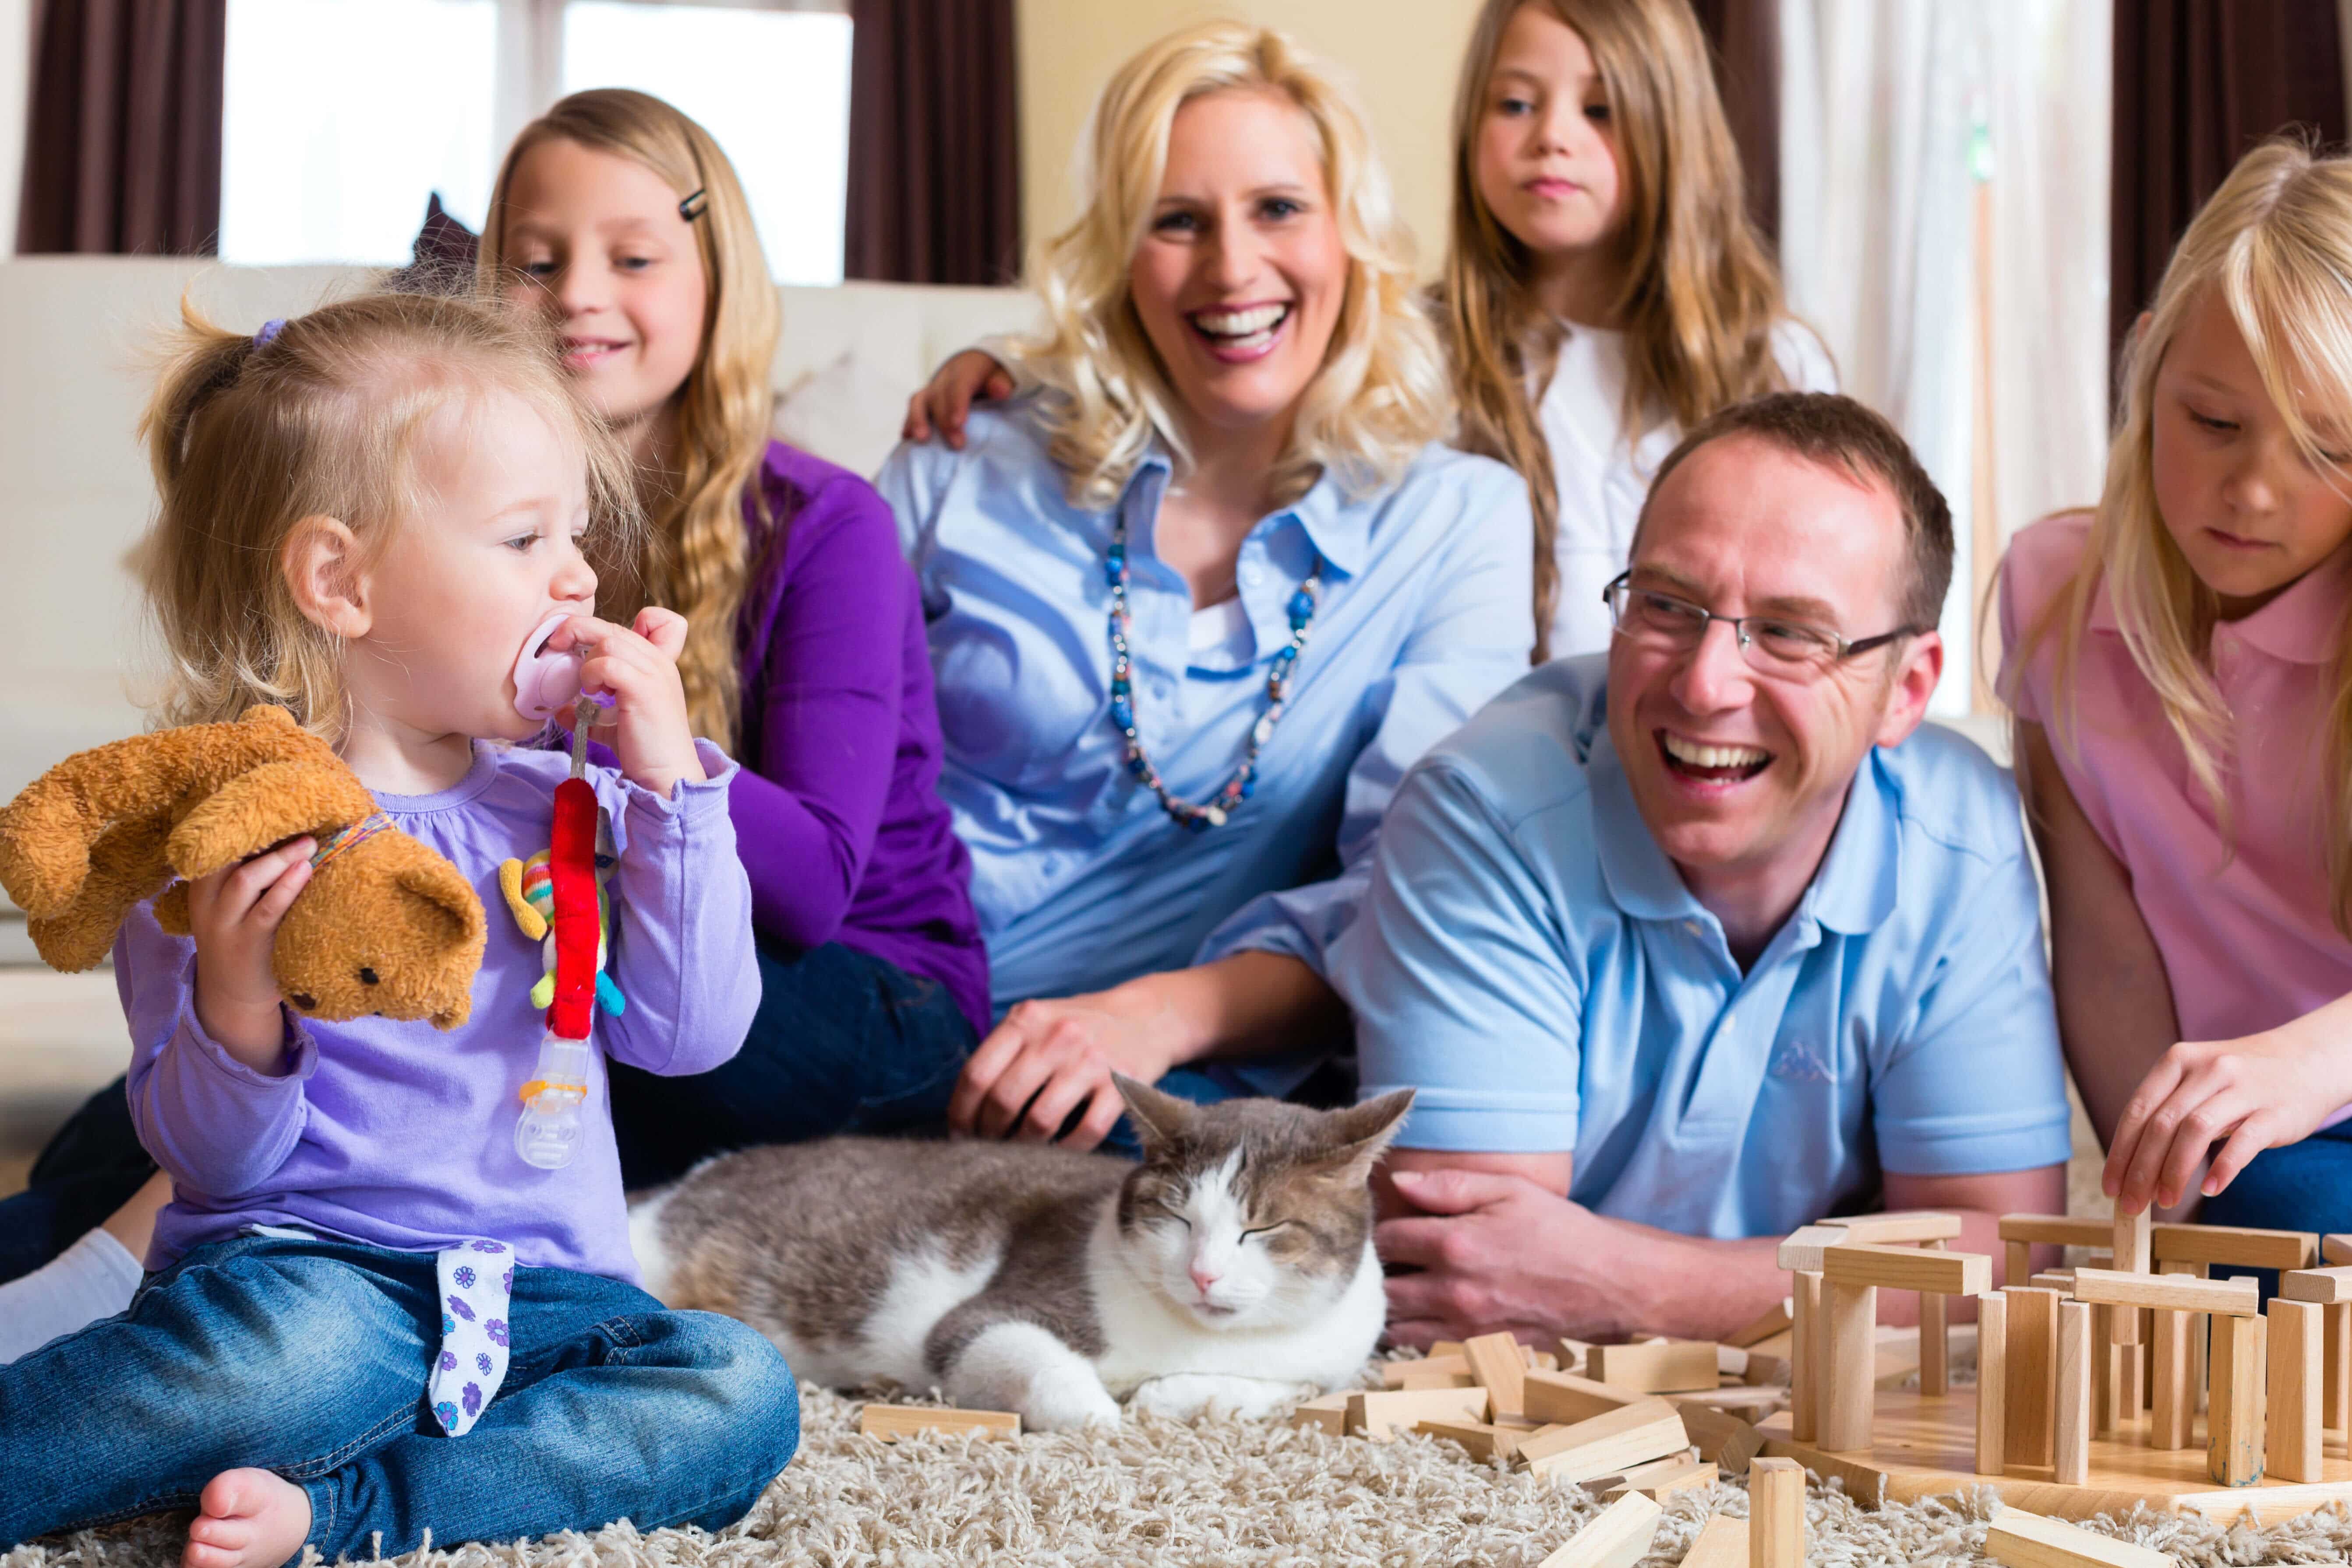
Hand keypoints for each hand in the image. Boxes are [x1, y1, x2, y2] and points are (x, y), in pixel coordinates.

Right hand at [187, 838, 313, 1069]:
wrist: (233, 995)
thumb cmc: (242, 938)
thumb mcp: (231, 905)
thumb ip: (246, 875)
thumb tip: (287, 830)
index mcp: (202, 887)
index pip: (214, 847)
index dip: (241, 824)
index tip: (271, 803)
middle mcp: (208, 904)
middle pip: (228, 858)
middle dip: (263, 836)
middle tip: (298, 819)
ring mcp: (226, 925)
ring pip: (245, 880)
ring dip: (279, 858)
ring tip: (309, 844)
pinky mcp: (249, 945)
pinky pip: (267, 911)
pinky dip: (287, 888)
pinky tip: (306, 873)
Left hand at [551, 607, 704, 797]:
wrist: (667, 776)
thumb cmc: (646, 751)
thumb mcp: (617, 725)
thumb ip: (594, 713)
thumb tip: (561, 711)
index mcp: (659, 663)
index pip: (646, 618)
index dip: (611, 625)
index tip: (584, 645)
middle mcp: (660, 662)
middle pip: (612, 625)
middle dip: (577, 631)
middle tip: (557, 648)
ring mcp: (654, 673)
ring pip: (607, 639)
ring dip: (586, 660)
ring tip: (585, 686)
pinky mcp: (644, 688)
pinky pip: (607, 662)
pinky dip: (590, 674)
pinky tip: (590, 694)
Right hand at [901, 350, 1011, 449]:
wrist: (975, 362)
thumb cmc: (992, 375)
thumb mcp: (1003, 375)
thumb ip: (1002, 383)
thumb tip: (1000, 391)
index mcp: (965, 369)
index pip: (959, 385)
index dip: (957, 403)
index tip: (959, 423)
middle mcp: (944, 378)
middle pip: (939, 397)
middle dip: (945, 421)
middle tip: (957, 444)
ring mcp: (932, 388)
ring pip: (919, 400)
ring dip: (918, 420)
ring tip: (921, 439)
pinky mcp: (925, 398)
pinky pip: (914, 408)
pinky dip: (910, 422)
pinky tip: (907, 437)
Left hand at [947, 990, 1179, 1147]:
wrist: (1145, 1019)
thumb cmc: (1077, 1028)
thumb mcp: (1036, 1021)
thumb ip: (1003, 1052)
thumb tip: (965, 1110)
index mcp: (1027, 1019)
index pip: (977, 1073)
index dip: (961, 1112)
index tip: (959, 1134)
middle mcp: (1057, 1036)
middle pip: (1004, 1100)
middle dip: (988, 1133)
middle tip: (987, 1148)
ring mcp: (1091, 1061)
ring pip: (1041, 1120)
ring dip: (1023, 1146)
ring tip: (1018, 1154)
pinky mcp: (1122, 1085)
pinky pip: (1086, 1131)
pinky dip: (1067, 1151)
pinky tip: (1057, 1154)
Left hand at [1376, 1168, 1626, 1346]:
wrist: (1610, 1285)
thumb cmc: (1562, 1232)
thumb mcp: (1509, 1191)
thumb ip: (1448, 1185)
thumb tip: (1397, 1182)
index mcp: (1455, 1244)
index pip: (1385, 1240)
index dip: (1375, 1231)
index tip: (1379, 1227)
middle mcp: (1453, 1290)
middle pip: (1381, 1287)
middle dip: (1373, 1273)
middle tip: (1377, 1261)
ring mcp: (1464, 1326)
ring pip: (1395, 1324)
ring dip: (1386, 1307)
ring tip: (1393, 1288)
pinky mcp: (1477, 1349)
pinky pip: (1422, 1347)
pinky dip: (1409, 1334)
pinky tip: (1415, 1316)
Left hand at [2105, 1024, 2351, 1210]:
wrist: (2306, 1060)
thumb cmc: (2240, 1080)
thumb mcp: (2197, 1080)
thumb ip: (2167, 1111)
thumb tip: (2134, 1166)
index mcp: (2178, 1060)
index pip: (2138, 1110)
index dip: (2120, 1152)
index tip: (2109, 1186)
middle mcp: (2208, 1069)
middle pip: (2162, 1125)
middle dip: (2140, 1170)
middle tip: (2131, 1204)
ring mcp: (2243, 1088)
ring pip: (2195, 1131)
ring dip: (2174, 1172)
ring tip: (2164, 1202)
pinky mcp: (2275, 1112)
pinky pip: (2243, 1142)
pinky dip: (2223, 1167)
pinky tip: (2209, 1189)